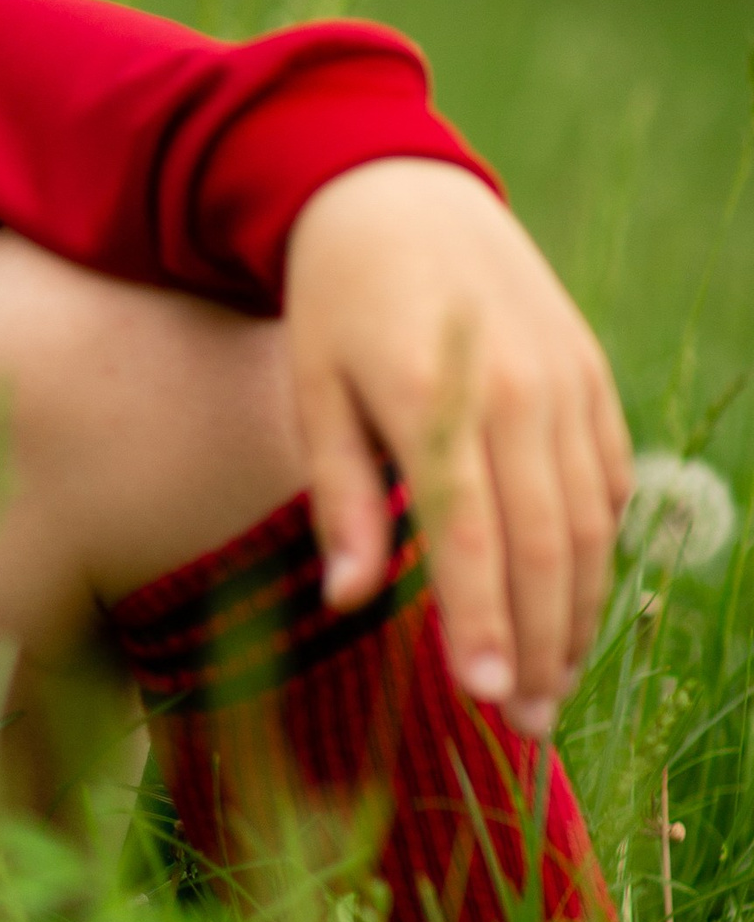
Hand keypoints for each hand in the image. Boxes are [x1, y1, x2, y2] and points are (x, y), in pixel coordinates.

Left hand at [283, 158, 630, 736]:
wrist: (400, 194)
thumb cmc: (335, 305)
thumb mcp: (311, 389)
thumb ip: (338, 497)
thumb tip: (346, 601)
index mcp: (436, 396)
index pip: (471, 533)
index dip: (482, 620)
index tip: (486, 698)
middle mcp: (518, 391)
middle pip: (545, 544)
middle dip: (540, 644)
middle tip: (526, 727)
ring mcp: (567, 381)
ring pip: (590, 523)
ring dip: (578, 613)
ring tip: (551, 687)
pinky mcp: (592, 377)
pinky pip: (609, 481)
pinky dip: (598, 550)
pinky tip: (573, 606)